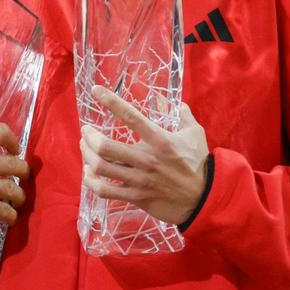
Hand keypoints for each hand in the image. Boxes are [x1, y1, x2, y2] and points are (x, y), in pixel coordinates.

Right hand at [0, 123, 29, 238]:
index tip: (14, 149)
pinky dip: (11, 216)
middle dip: (23, 170)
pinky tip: (9, 218)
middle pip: (15, 162)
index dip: (12, 140)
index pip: (0, 132)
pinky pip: (5, 210)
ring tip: (18, 200)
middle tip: (21, 176)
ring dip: (19, 196)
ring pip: (14, 188)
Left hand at [80, 85, 208, 225]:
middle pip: (106, 147)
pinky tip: (88, 173)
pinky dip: (91, 182)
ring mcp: (140, 180)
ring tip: (85, 147)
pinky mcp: (136, 197)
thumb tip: (169, 99)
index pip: (131, 117)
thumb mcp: (195, 134)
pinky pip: (105, 191)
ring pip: (102, 168)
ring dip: (87, 156)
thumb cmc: (198, 164)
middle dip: (90, 136)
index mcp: (160, 141)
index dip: (111, 101)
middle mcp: (147, 160)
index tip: (96, 90)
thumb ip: (181, 114)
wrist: (204, 199)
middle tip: (86, 131)